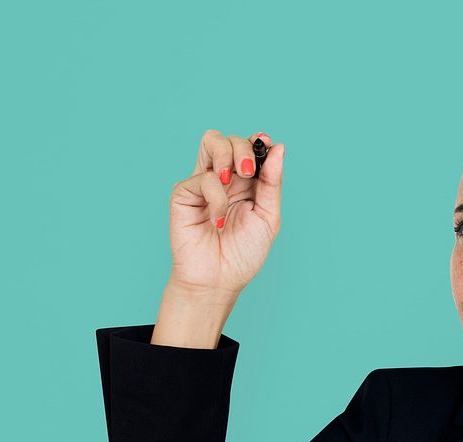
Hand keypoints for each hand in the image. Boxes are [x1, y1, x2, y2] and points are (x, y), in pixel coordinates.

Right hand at [166, 129, 284, 296]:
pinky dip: (216, 197)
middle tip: (249, 172)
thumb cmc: (243, 253)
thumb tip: (277, 147)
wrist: (219, 280)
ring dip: (227, 154)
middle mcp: (224, 179)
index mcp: (246, 183)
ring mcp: (203, 184)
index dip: (258, 142)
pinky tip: (217, 220)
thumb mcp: (267, 216)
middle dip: (243, 149)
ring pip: (210, 142)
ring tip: (232, 179)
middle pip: (230, 139)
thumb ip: (272, 183)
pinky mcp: (184, 194)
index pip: (250, 148)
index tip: (265, 143)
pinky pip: (203, 178)